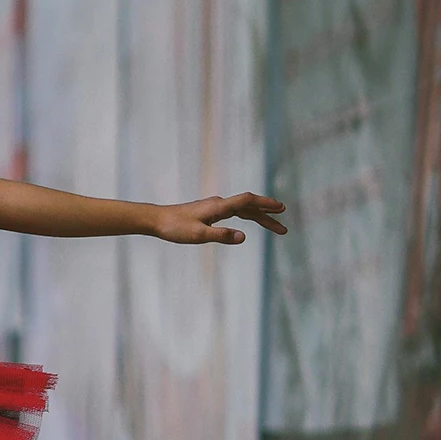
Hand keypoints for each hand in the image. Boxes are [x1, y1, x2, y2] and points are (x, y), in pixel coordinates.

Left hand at [153, 192, 286, 245]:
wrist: (156, 220)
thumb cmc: (175, 228)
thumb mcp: (198, 235)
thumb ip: (221, 236)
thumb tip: (244, 237)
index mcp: (218, 207)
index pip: (248, 202)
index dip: (265, 205)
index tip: (281, 209)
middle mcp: (219, 204)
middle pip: (249, 206)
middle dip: (267, 216)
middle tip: (283, 227)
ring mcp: (214, 207)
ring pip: (242, 210)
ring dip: (259, 217)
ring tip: (274, 225)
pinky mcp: (209, 212)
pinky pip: (234, 212)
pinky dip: (246, 216)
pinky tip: (250, 220)